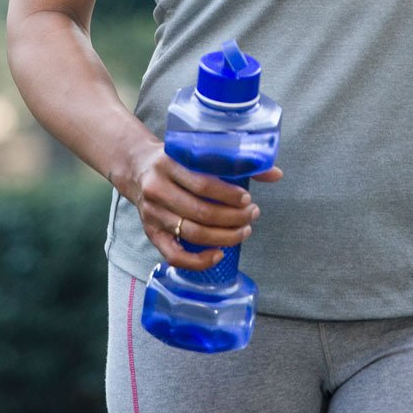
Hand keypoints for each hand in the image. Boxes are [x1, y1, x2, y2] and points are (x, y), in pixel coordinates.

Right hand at [121, 141, 282, 269]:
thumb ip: (235, 161)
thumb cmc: (175, 160)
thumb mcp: (196, 152)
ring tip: (244, 231)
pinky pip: (174, 255)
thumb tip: (276, 174)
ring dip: (223, 237)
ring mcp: (152, 214)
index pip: (202, 184)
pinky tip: (218, 254)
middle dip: (232, 218)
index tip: (248, 198)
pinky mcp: (151, 233)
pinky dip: (198, 260)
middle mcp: (157, 189)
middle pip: (200, 211)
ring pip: (191, 233)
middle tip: (253, 215)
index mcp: (167, 164)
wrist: (137, 167)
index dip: (228, 195)